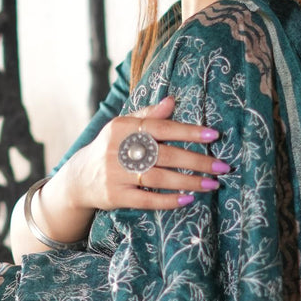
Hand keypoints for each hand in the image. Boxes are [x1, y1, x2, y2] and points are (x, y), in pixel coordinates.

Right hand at [52, 95, 227, 216]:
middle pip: (164, 155)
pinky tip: (188, 199)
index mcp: (122, 127)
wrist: (78, 179)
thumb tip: (172, 100)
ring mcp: (115, 174)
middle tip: (222, 166)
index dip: (188, 131)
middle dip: (197, 161)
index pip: (160, 127)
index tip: (213, 135)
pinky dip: (169, 200)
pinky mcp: (115, 196)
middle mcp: (117, 149)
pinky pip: (147, 199)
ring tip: (212, 184)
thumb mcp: (123, 127)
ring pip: (159, 178)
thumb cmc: (110, 148)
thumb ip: (148, 114)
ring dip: (189, 182)